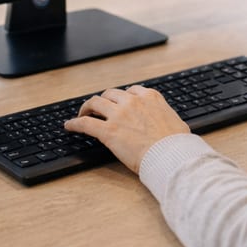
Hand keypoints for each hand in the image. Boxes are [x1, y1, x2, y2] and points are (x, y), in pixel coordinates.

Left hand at [63, 85, 189, 173]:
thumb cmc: (177, 144)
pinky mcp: (108, 131)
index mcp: (150, 97)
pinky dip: (75, 123)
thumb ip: (164, 116)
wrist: (171, 155)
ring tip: (82, 114)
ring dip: (86, 107)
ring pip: (95, 103)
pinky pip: (85, 123)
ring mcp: (119, 115)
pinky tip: (69, 126)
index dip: (122, 98)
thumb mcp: (175, 122)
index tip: (118, 103)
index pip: (130, 91)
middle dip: (103, 100)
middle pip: (110, 94)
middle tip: (97, 108)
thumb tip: (166, 122)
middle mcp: (133, 101)